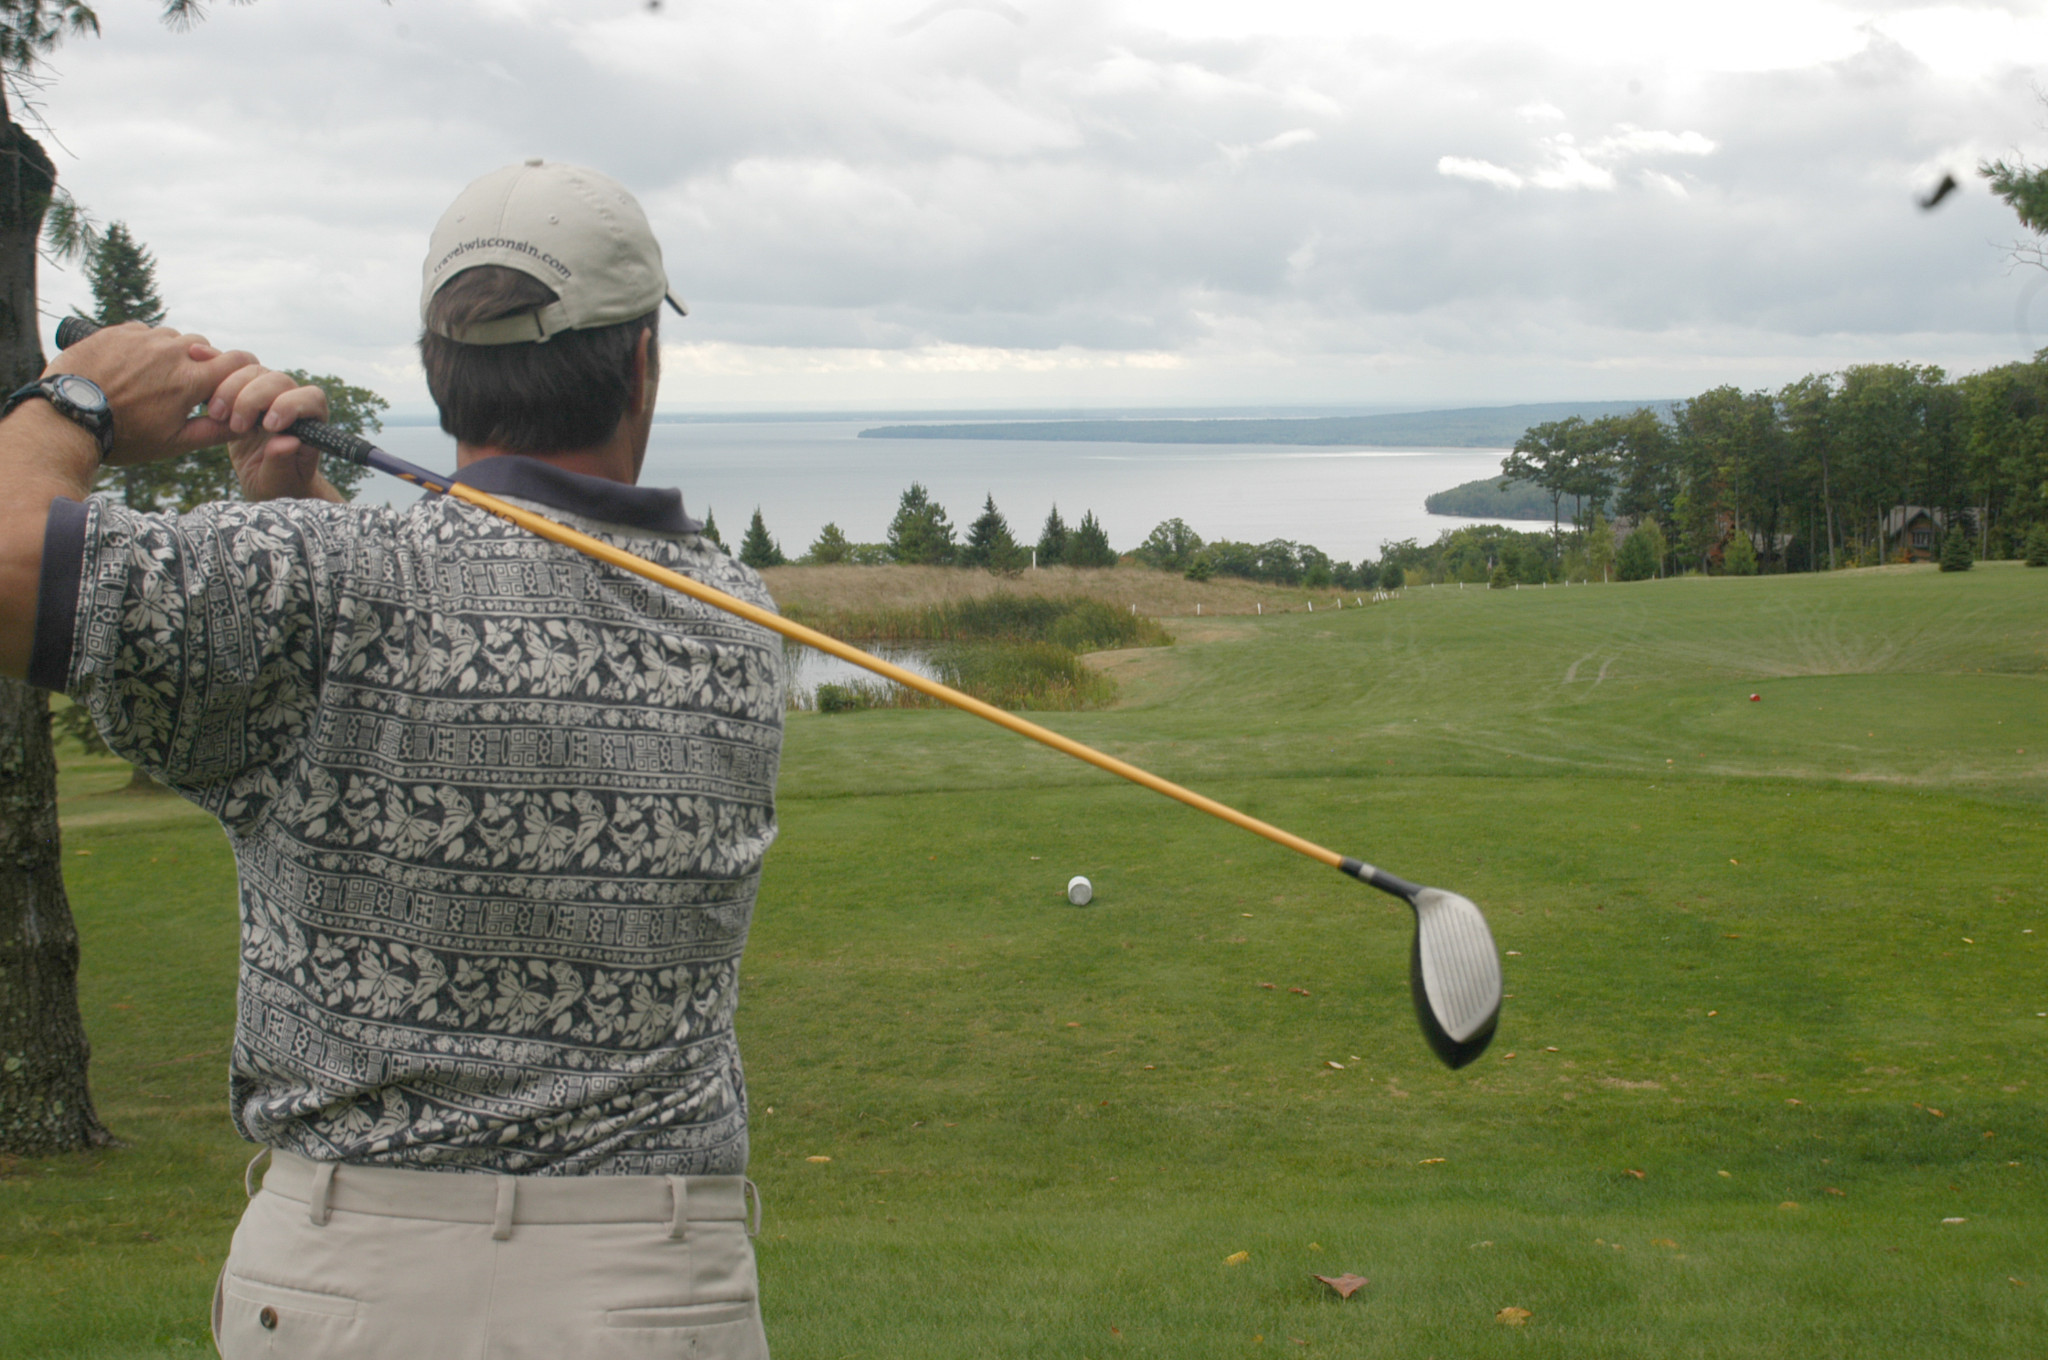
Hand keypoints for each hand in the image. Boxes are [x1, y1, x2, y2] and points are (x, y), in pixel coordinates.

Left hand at [43, 322, 255, 464]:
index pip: (237, 362)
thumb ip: (213, 432)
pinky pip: (144, 332)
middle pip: (204, 347)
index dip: (241, 370)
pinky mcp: (118, 332)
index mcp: (190, 380)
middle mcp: (171, 352)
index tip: (233, 379)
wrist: (67, 417)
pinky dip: (145, 346)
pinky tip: (132, 366)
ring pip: (173, 337)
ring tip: (153, 377)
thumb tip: (243, 425)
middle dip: (200, 363)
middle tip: (184, 385)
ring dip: (172, 353)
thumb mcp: (173, 443)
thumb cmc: (123, 435)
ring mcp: (143, 338)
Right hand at [212, 366, 339, 502]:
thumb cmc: (280, 484)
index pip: (310, 398)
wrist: (265, 480)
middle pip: (277, 379)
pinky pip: (229, 368)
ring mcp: (266, 391)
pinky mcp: (241, 389)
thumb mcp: (280, 481)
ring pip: (252, 370)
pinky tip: (198, 356)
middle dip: (253, 398)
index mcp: (311, 420)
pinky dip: (213, 360)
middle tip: (236, 424)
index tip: (269, 426)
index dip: (290, 405)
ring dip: (230, 388)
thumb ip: (283, 462)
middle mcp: (291, 399)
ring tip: (216, 415)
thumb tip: (287, 441)